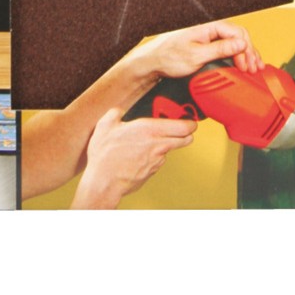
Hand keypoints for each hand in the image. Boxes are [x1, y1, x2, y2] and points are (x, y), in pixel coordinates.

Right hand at [72, 107, 196, 208]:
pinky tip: (137, 157)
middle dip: (186, 134)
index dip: (190, 123)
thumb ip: (115, 113)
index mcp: (150, 129)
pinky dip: (151, 158)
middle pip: (185, 139)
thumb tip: (119, 111)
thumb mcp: (105, 125)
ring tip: (146, 144)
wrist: (104, 182)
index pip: (183, 126)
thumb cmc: (105, 155)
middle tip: (181, 130)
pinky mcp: (152, 171)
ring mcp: (157, 160)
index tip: (190, 122)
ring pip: (169, 150)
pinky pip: (157, 161)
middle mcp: (158, 145)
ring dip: (163, 146)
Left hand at [134, 21, 263, 83]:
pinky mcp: (206, 46)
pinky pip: (226, 48)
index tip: (248, 65)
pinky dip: (236, 57)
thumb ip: (220, 49)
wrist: (152, 62)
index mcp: (208, 27)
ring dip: (245, 55)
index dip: (246, 50)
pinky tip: (241, 65)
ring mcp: (208, 37)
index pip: (237, 33)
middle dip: (249, 53)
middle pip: (238, 37)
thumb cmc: (169, 56)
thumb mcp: (196, 55)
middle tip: (255, 69)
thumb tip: (241, 43)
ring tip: (253, 68)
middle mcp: (210, 29)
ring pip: (234, 43)